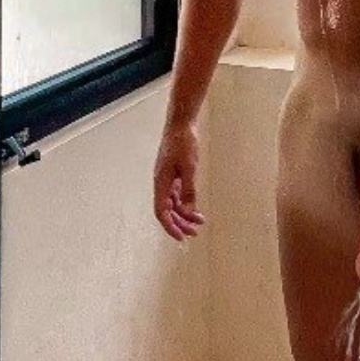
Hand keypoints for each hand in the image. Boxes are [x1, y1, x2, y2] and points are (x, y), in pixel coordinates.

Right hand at [154, 121, 204, 240]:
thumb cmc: (183, 142)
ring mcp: (166, 178)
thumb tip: (187, 211)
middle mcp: (161, 182)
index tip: (181, 237)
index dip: (170, 226)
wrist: (181, 124)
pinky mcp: (172, 173)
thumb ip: (188, 190)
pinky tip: (195, 208)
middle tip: (194, 232)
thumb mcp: (189, 167)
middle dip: (179, 223)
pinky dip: (185, 203)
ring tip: (199, 222)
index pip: (161, 212)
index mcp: (161, 182)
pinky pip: (176, 194)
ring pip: (173, 203)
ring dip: (184, 214)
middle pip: (167, 210)